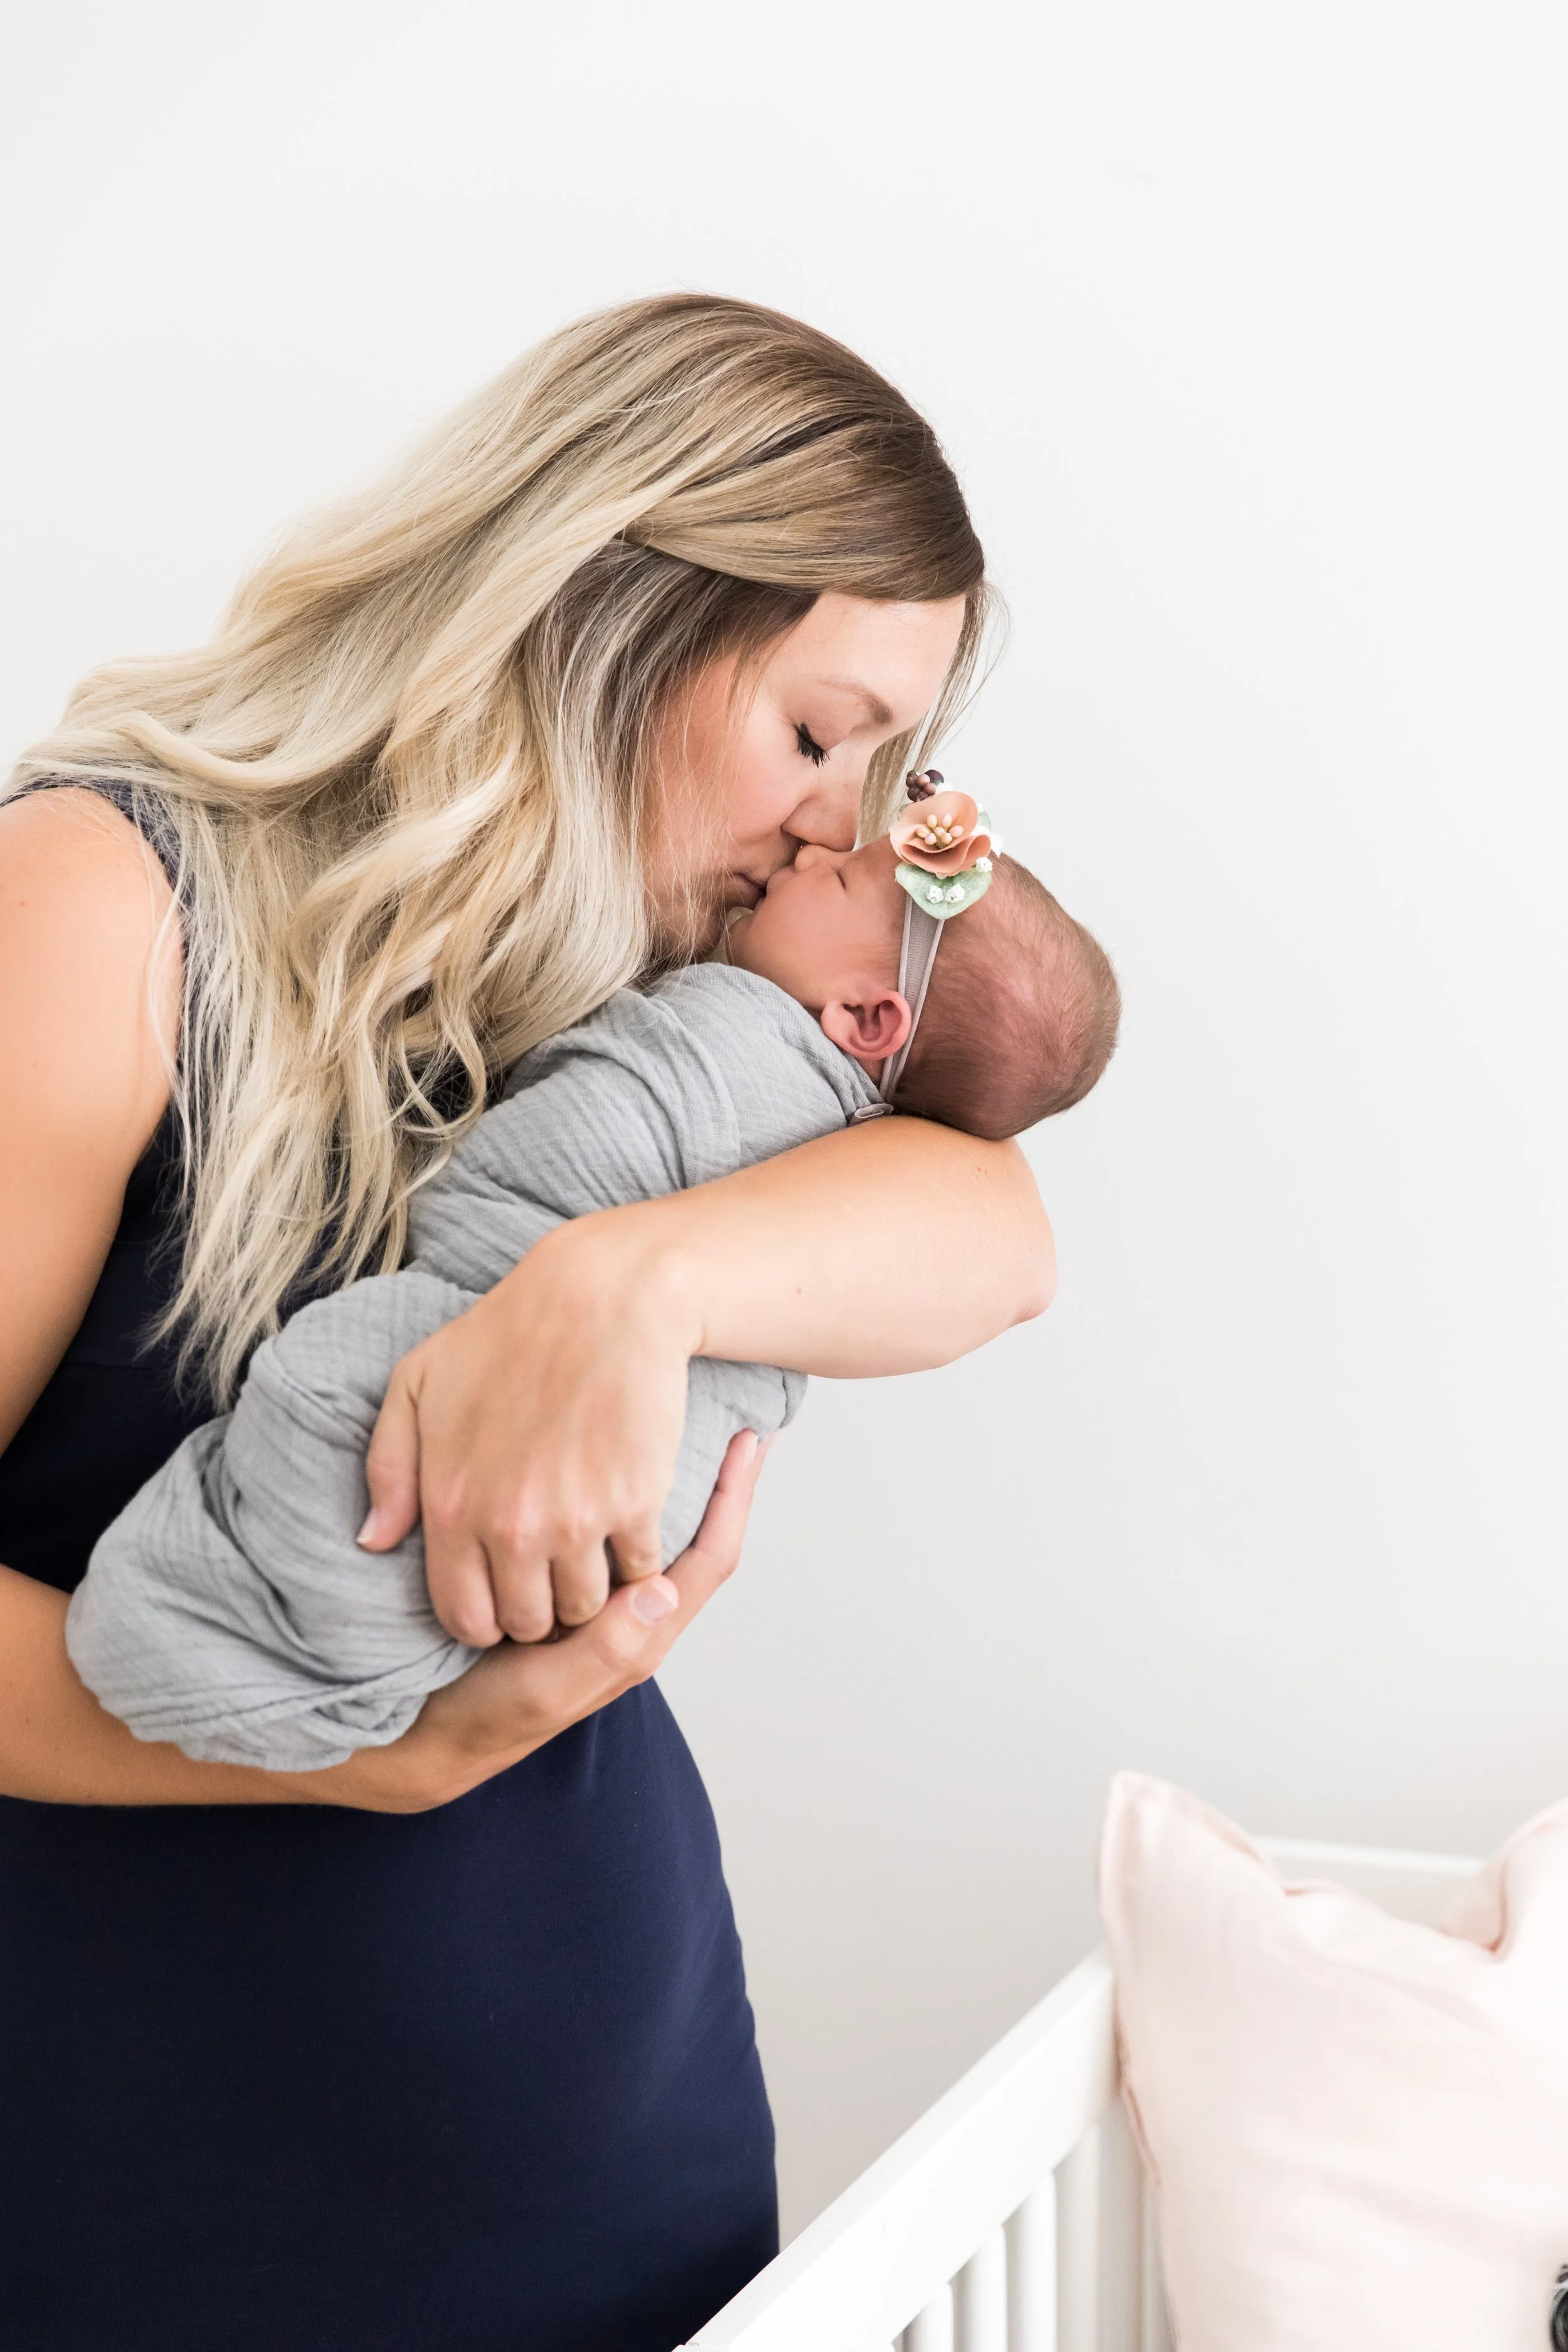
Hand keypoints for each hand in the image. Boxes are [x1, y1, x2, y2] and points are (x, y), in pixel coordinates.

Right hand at [334, 1430, 763, 1811]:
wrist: (426, 1735)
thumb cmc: (489, 1716)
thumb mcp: (547, 1691)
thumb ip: (608, 1648)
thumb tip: (662, 1587)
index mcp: (637, 1636)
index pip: (707, 1559)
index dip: (733, 1500)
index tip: (750, 1442)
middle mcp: (627, 1615)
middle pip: (691, 1537)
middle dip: (715, 1483)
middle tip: (728, 1419)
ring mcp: (595, 1602)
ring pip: (649, 1530)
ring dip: (671, 1484)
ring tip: (677, 1420)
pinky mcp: (558, 1588)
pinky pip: (603, 1537)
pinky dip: (618, 1499)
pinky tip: (607, 1461)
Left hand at [358, 1212, 702, 1645]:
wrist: (603, 1296)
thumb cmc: (508, 1332)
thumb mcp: (418, 1384)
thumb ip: (388, 1469)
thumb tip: (373, 1541)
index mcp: (454, 1506)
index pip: (465, 1617)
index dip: (485, 1616)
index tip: (503, 1589)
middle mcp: (512, 1527)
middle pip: (530, 1622)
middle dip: (539, 1605)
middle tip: (552, 1570)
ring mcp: (577, 1520)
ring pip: (586, 1607)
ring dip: (590, 1587)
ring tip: (591, 1549)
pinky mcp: (636, 1504)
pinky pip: (639, 1570)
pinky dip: (638, 1559)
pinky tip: (629, 1523)